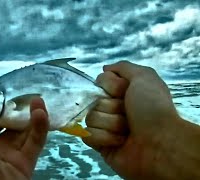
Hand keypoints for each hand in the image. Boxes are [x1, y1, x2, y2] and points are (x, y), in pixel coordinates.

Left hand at [0, 79, 48, 179]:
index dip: (5, 106)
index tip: (14, 91)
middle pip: (14, 126)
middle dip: (23, 111)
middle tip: (31, 95)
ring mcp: (8, 158)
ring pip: (28, 135)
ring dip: (35, 116)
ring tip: (38, 100)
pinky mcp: (21, 167)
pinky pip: (35, 146)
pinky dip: (41, 129)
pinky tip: (40, 112)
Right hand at [83, 61, 189, 178]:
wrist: (160, 143)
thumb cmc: (153, 108)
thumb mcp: (144, 76)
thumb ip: (123, 67)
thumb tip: (104, 69)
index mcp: (122, 93)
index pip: (99, 82)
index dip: (110, 86)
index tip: (124, 91)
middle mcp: (113, 108)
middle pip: (93, 100)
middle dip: (112, 107)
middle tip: (128, 113)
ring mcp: (105, 127)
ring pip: (91, 118)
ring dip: (111, 123)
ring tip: (127, 130)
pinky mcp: (100, 145)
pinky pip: (88, 136)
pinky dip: (105, 138)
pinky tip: (120, 142)